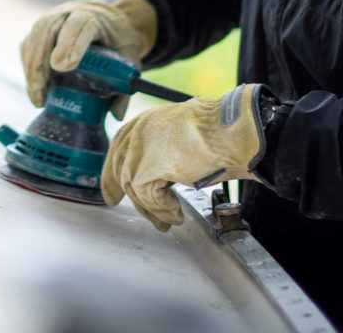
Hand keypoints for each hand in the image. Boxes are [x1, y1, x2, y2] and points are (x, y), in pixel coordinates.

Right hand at [19, 0, 156, 118]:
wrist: (107, 17)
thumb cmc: (117, 39)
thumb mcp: (129, 57)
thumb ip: (125, 84)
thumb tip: (116, 115)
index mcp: (95, 17)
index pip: (80, 24)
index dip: (69, 44)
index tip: (61, 67)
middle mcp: (69, 13)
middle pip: (48, 29)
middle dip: (41, 60)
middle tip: (41, 90)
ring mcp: (52, 20)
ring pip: (34, 37)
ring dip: (31, 67)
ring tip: (37, 97)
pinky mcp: (40, 30)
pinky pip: (28, 45)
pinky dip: (27, 66)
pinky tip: (34, 88)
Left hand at [101, 84, 266, 230]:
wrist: (230, 133)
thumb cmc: (218, 134)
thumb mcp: (182, 139)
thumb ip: (165, 152)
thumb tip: (161, 177)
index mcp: (145, 122)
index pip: (120, 149)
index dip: (113, 175)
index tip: (112, 194)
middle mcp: (138, 132)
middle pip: (123, 171)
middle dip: (135, 200)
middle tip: (151, 218)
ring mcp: (140, 149)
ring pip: (135, 188)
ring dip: (154, 209)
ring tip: (170, 220)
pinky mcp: (147, 167)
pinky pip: (148, 197)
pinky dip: (163, 209)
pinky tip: (177, 214)